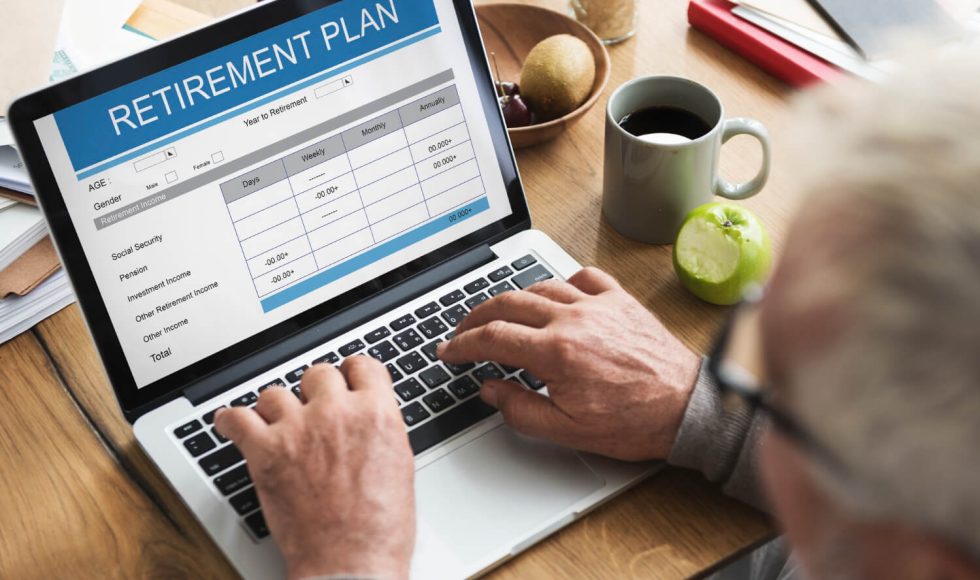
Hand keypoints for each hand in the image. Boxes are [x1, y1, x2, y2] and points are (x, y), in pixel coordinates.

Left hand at [214, 357, 414, 579]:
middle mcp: (337, 413)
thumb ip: (380, 430)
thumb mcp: (400, 465)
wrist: (350, 563)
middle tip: (313, 411)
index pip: (361, 365)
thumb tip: (367, 419)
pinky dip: (232, 421)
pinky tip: (233, 425)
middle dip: (315, 392)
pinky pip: (237, 418)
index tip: (345, 382)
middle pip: (318, 374)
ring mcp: (299, 429)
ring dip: (276, 408)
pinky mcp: (266, 451)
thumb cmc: (379, 528)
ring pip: (276, 393)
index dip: (351, 375)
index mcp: (377, 414)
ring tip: (276, 424)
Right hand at [437, 267, 699, 460]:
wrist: (686, 408)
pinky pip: (584, 276)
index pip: (492, 338)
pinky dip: (562, 282)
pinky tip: (556, 295)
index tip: (449, 351)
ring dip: (513, 299)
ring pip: (541, 287)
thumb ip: (519, 409)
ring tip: (500, 313)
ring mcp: (598, 305)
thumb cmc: (634, 421)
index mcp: (556, 352)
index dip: (462, 344)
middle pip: (508, 304)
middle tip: (463, 330)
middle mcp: (574, 319)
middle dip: (476, 316)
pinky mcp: (620, 301)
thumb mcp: (567, 430)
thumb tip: (490, 389)